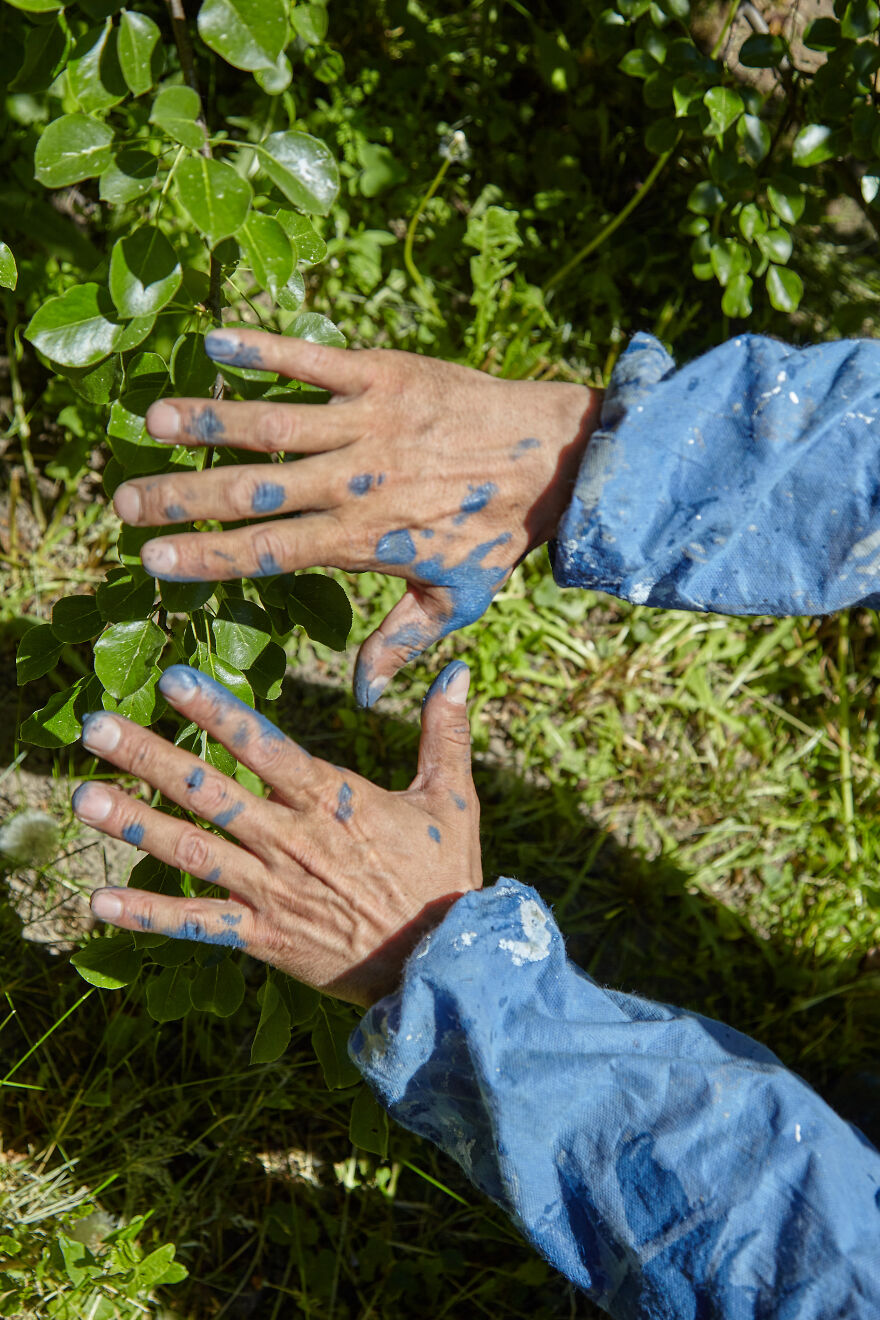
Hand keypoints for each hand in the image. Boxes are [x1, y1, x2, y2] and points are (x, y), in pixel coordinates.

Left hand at [72, 660, 479, 1007]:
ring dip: (136, 825)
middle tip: (96, 727)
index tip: (173, 680)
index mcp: (333, 800)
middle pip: (210, 791)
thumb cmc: (447, 877)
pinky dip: (150, 915)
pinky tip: (101, 902)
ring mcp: (273, 890)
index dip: (218, 713)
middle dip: (150, 757)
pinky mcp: (264, 936)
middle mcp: (292, 841)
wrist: (444, 964)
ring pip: (193, 851)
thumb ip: (445, 732)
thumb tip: (460, 669)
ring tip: (84, 798)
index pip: (265, 747)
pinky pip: (199, 924)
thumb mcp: (453, 798)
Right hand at [113, 329, 600, 704]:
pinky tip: (214, 342)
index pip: (272, 552)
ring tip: (152, 420)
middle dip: (183, 496)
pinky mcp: (387, 372)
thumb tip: (360, 697)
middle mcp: (359, 480)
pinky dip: (266, 348)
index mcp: (367, 539)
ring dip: (210, 420)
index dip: (208, 555)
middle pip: (256, 491)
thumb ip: (401, 643)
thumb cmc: (499, 532)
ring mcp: (372, 421)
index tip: (151, 558)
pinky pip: (316, 358)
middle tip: (122, 498)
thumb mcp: (455, 600)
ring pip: (274, 422)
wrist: (557, 455)